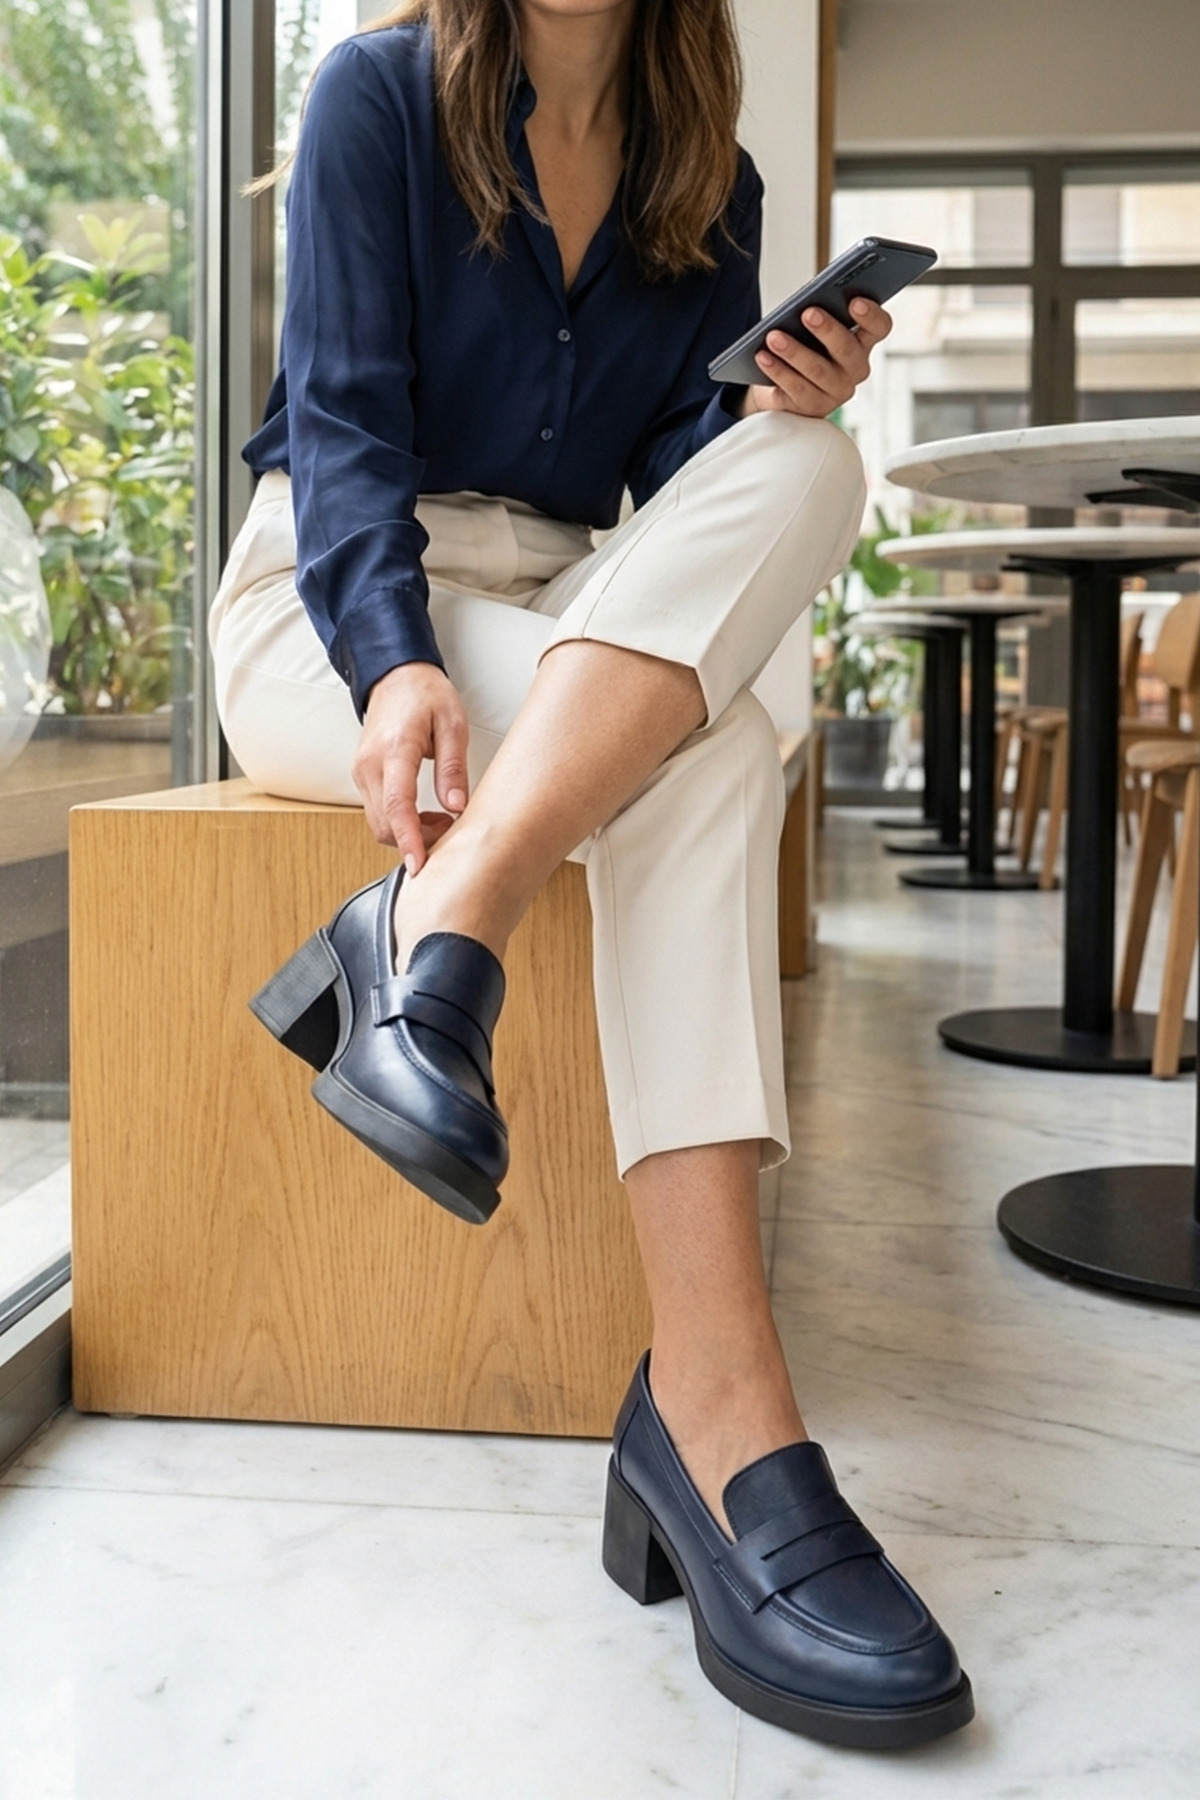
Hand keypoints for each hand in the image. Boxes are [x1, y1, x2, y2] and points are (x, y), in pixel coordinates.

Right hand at [353, 661, 469, 867]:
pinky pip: (378, 812)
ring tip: (442, 820)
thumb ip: (453, 767)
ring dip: (408, 833)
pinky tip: (424, 814)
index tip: (419, 864)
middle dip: (415, 841)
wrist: (395, 676)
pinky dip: (400, 823)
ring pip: (379, 823)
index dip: (409, 839)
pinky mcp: (363, 777)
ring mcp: (362, 772)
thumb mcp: (452, 724)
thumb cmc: (424, 694)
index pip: (396, 804)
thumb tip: (457, 806)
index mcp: (394, 750)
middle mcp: (370, 765)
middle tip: (450, 832)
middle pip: (384, 824)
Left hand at [740, 296, 891, 418]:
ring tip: (773, 336)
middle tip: (807, 313)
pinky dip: (778, 371)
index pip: (879, 327)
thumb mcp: (813, 327)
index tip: (855, 301)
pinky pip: (796, 388)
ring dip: (794, 351)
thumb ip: (819, 312)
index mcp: (862, 341)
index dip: (871, 315)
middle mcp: (855, 368)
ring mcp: (836, 391)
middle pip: (847, 349)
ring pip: (818, 370)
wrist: (780, 386)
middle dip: (827, 330)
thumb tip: (806, 302)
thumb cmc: (803, 345)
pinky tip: (763, 357)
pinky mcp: (813, 407)